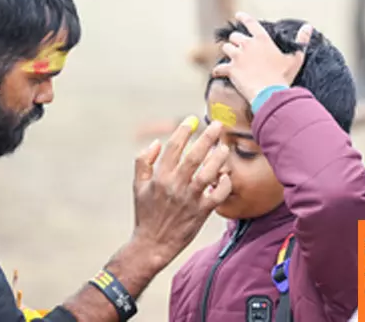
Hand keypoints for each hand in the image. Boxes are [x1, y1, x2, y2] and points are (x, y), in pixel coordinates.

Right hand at [131, 117, 231, 268]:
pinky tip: (226, 176)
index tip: (192, 120)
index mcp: (159, 176)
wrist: (152, 244)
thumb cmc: (145, 214)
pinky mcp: (201, 212)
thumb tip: (156, 142)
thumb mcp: (138, 186)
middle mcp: (175, 185)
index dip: (184, 130)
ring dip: (218, 159)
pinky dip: (224, 184)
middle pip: (194, 156)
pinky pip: (218, 195)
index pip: (173, 147)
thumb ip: (143, 161)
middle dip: (207, 137)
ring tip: (225, 148)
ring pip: (208, 173)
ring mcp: (189, 198)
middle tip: (218, 125)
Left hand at [212, 12, 312, 103]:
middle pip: (235, 36)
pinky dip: (218, 70)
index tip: (238, 15)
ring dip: (227, 53)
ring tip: (230, 58)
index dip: (244, 18)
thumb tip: (308, 27)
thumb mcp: (296, 58)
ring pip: (225, 48)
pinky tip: (217, 73)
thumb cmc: (283, 76)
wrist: (270, 92)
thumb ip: (301, 41)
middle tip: (238, 47)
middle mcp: (248, 45)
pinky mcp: (231, 69)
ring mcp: (238, 56)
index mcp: (262, 40)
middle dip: (235, 41)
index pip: (251, 23)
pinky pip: (219, 67)